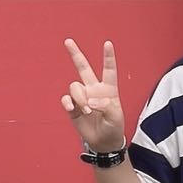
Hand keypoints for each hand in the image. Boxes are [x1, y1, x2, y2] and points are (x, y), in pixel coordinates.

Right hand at [61, 37, 126, 154]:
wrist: (103, 142)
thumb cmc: (113, 127)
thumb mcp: (116, 117)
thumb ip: (105, 106)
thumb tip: (90, 101)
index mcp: (108, 89)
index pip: (109, 70)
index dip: (108, 57)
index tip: (107, 43)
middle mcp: (94, 90)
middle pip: (84, 68)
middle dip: (75, 54)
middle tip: (68, 41)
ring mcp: (83, 97)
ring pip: (75, 87)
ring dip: (80, 98)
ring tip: (87, 111)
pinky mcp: (73, 107)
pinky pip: (66, 98)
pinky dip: (68, 102)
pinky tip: (72, 108)